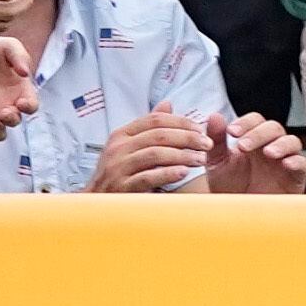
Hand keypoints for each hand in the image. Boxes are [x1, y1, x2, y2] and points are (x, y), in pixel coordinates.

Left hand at [0, 29, 32, 136]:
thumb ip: (19, 56)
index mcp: (20, 92)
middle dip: (12, 119)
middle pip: (15, 122)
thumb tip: (25, 73)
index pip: (31, 106)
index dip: (29, 108)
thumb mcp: (7, 45)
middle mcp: (8, 106)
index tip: (22, 103)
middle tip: (4, 111)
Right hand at [85, 104, 210, 188]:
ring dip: (182, 156)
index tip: (201, 128)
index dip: (180, 122)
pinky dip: (168, 174)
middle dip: (187, 138)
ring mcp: (119, 167)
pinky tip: (184, 173)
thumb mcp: (130, 147)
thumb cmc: (120, 174)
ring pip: (155, 154)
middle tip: (207, 144)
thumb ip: (150, 128)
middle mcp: (119, 148)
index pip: (154, 120)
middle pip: (158, 135)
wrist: (98, 202)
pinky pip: (148, 177)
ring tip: (201, 159)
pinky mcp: (123, 186)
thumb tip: (168, 104)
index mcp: (122, 135)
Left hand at [201, 107, 305, 188]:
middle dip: (258, 134)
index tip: (231, 132)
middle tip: (243, 146)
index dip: (245, 122)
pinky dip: (296, 161)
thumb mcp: (217, 162)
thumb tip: (215, 117)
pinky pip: (302, 163)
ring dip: (280, 144)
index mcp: (252, 140)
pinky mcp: (296, 178)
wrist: (239, 214)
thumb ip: (216, 140)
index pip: (255, 120)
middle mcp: (270, 147)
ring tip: (267, 153)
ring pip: (292, 141)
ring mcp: (284, 161)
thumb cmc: (230, 188)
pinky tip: (285, 164)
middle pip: (274, 127)